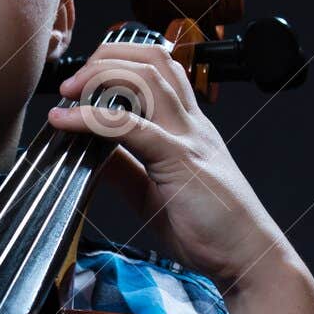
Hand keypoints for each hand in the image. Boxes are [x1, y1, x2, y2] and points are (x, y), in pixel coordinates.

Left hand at [45, 40, 297, 288]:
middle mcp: (191, 123)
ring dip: (100, 75)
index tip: (83, 83)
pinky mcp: (180, 160)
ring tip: (69, 92)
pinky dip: (91, 117)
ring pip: (147, 78)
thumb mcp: (152, 192)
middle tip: (72, 82)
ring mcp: (188, 137)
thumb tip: (88, 150)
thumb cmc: (210, 228)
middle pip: (153, 60)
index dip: (119, 62)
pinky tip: (65, 120)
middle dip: (107, 57)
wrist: (248, 256)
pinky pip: (131, 126)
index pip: (158, 70)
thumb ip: (124, 168)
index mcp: (188, 126)